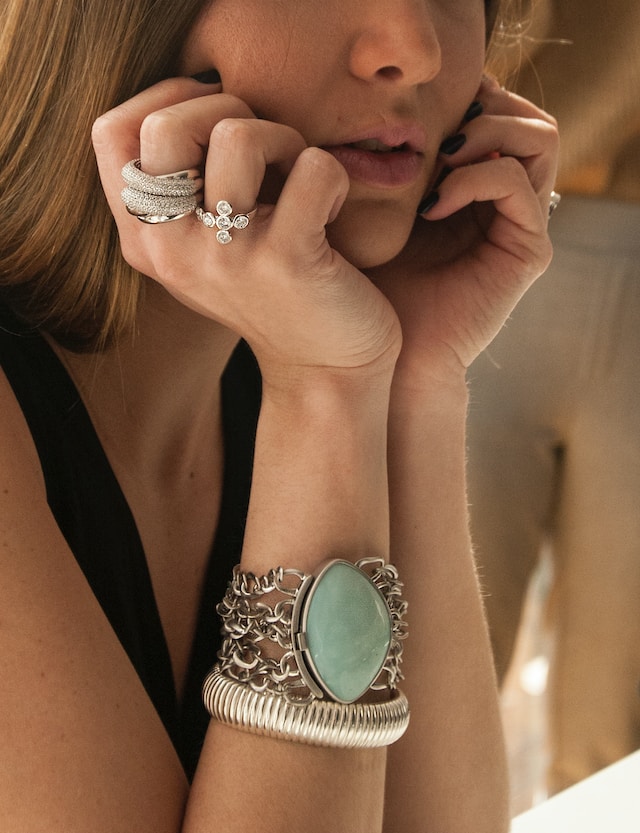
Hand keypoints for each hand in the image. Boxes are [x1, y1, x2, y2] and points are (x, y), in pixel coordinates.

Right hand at [92, 78, 399, 381]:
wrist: (323, 370)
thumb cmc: (270, 291)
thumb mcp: (202, 248)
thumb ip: (177, 190)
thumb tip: (195, 94)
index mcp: (144, 240)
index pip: (109, 133)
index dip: (165, 100)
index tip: (213, 116)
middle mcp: (171, 251)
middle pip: (164, 126)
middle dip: (226, 109)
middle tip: (264, 148)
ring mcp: (226, 258)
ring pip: (236, 135)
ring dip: (283, 136)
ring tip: (297, 175)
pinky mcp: (286, 262)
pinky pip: (312, 168)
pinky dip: (331, 173)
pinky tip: (329, 206)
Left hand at [367, 76, 558, 382]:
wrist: (386, 355)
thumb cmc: (367, 286)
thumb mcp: (370, 209)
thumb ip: (389, 159)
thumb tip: (379, 107)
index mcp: (471, 185)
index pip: (493, 110)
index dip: (461, 96)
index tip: (411, 113)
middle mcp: (503, 200)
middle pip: (524, 113)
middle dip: (480, 106)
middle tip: (430, 134)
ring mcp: (520, 223)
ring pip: (538, 136)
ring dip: (485, 133)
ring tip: (436, 161)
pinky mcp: (527, 249)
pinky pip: (517, 184)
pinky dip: (475, 178)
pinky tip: (431, 206)